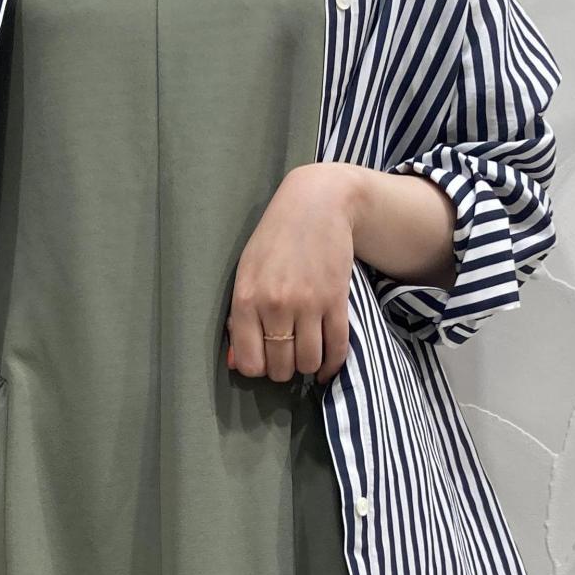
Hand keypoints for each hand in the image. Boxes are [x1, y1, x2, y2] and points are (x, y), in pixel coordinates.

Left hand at [225, 163, 354, 384]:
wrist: (316, 204)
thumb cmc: (274, 240)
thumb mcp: (245, 274)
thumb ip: (239, 319)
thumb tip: (237, 364)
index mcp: (247, 299)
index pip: (250, 362)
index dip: (257, 368)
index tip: (263, 359)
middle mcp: (276, 305)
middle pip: (281, 367)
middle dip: (283, 369)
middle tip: (286, 357)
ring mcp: (309, 304)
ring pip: (308, 362)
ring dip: (307, 366)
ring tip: (305, 355)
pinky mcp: (337, 301)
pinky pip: (337, 348)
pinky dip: (332, 365)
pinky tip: (326, 367)